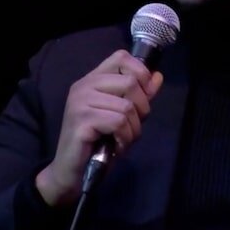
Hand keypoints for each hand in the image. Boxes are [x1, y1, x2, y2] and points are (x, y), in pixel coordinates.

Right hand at [35, 49, 162, 205]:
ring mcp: (80, 102)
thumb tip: (158, 76)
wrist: (71, 172)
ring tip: (122, 140)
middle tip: (132, 127)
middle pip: (130, 82)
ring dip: (133, 129)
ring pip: (127, 106)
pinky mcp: (81, 120)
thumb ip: (139, 95)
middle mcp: (83, 85)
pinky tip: (116, 146)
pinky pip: (119, 122)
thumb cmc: (98, 142)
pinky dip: (125, 138)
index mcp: (92, 79)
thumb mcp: (123, 115)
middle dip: (141, 109)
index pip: (121, 57)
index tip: (143, 97)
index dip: (141, 73)